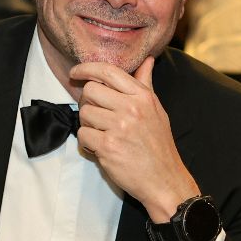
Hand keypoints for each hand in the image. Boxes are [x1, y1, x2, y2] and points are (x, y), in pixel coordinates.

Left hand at [71, 57, 199, 227]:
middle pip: (90, 91)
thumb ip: (145, 84)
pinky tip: (101, 149)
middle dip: (87, 103)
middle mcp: (131, 108)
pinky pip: (82, 135)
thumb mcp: (156, 110)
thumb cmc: (159, 146)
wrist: (164, 180)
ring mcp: (119, 127)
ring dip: (88, 125)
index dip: (87, 68)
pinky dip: (87, 143)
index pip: (108, 71)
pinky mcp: (108, 146)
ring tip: (102, 135)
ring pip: (84, 113)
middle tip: (96, 116)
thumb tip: (147, 60)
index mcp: (142, 97)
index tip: (76, 73)